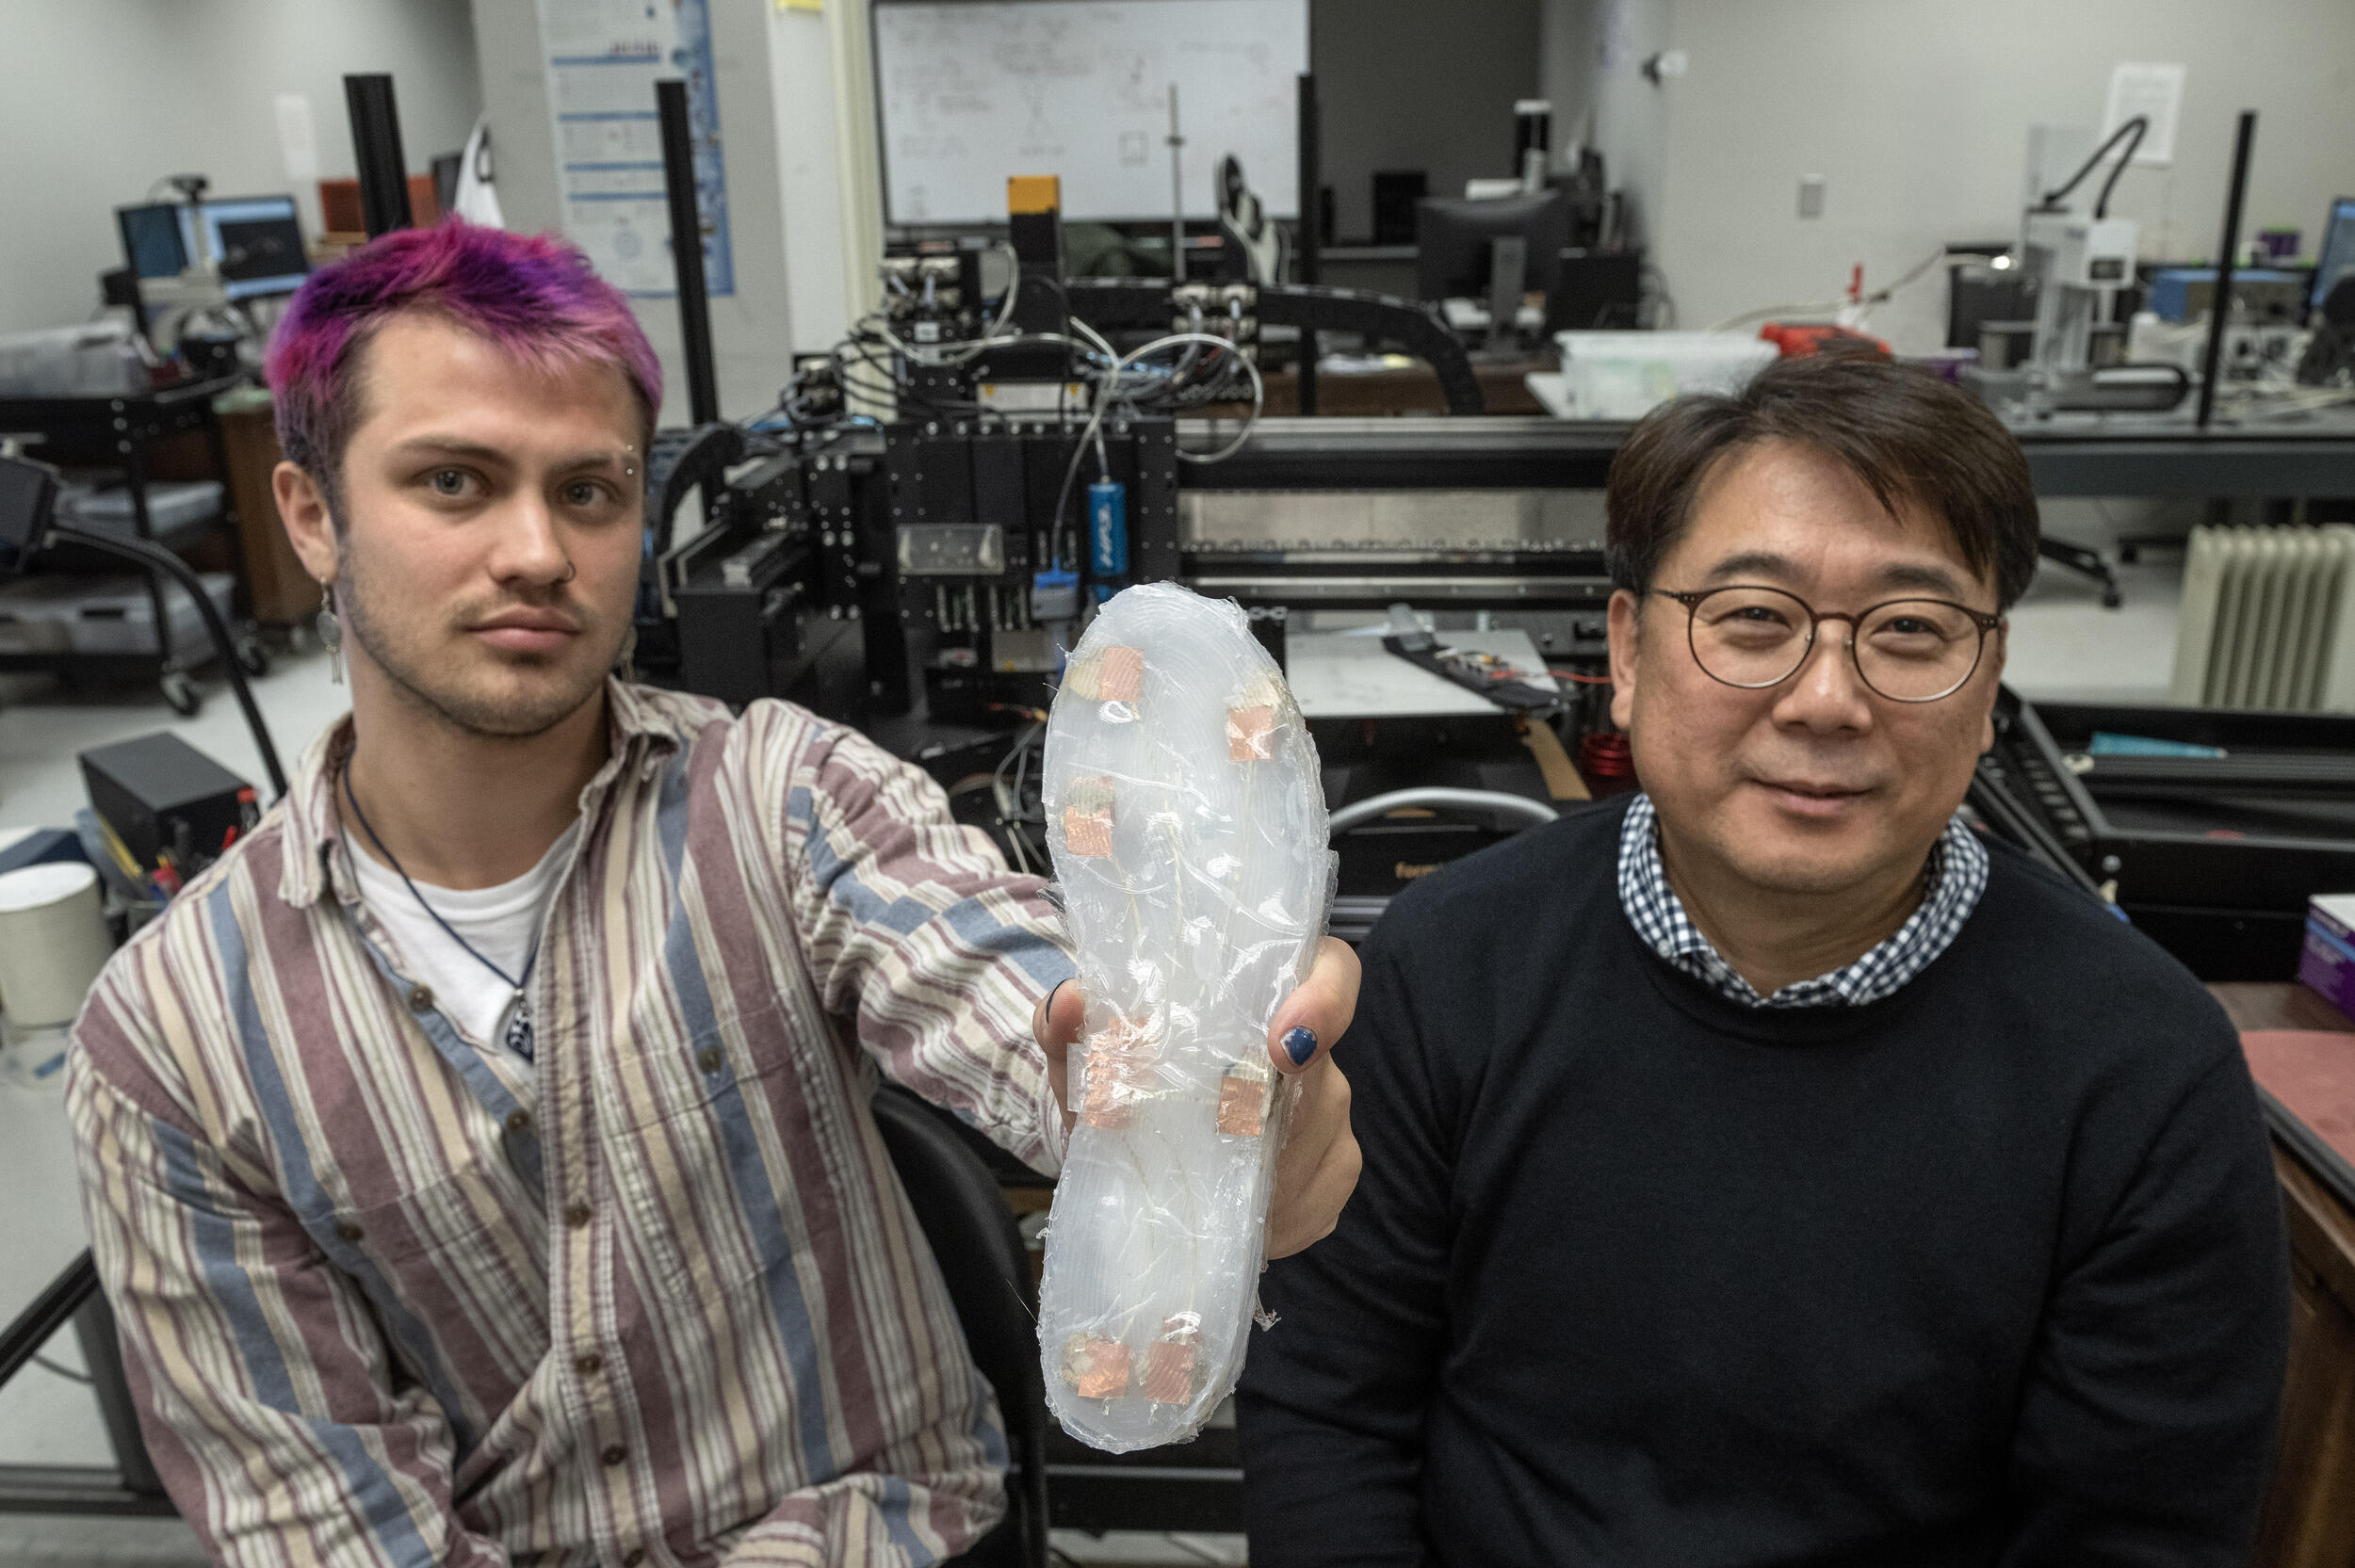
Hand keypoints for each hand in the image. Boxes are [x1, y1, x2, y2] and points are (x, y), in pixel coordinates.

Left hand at [1033, 935, 1362, 1258]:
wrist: (1123, 1159)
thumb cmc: (1114, 1090)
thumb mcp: (1082, 1060)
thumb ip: (1066, 1023)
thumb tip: (1071, 1002)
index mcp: (1262, 996)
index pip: (1331, 971)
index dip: (1325, 998)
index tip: (1285, 1043)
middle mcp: (1312, 1052)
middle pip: (1320, 1073)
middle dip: (1268, 1112)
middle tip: (1212, 1141)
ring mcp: (1332, 1120)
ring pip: (1314, 1141)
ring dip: (1255, 1169)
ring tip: (1198, 1186)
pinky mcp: (1331, 1181)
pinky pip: (1313, 1198)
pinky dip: (1266, 1212)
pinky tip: (1226, 1217)